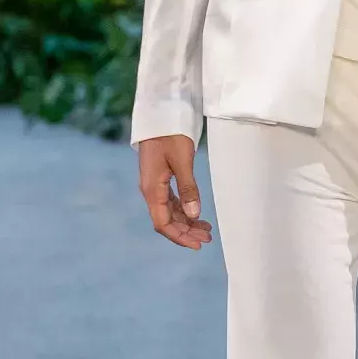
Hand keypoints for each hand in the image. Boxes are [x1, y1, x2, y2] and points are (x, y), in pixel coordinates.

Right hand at [138, 134, 213, 248]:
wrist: (160, 113)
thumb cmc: (171, 134)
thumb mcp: (182, 161)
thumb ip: (188, 188)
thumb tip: (193, 214)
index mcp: (152, 189)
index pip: (162, 223)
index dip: (179, 236)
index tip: (197, 245)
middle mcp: (150, 190)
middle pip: (166, 220)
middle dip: (186, 231)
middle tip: (207, 238)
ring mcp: (154, 184)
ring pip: (169, 211)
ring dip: (186, 222)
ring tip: (206, 229)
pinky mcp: (160, 178)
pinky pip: (170, 201)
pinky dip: (183, 209)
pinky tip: (195, 213)